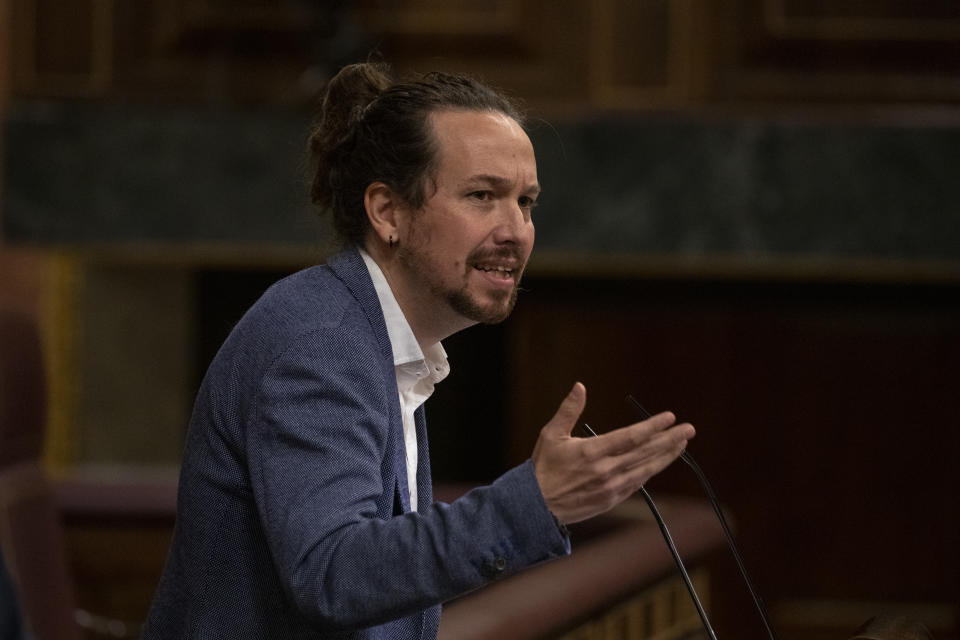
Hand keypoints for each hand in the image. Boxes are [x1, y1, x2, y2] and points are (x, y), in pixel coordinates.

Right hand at [532, 382, 694, 524]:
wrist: (537, 507)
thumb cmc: (543, 467)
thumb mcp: (551, 434)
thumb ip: (568, 410)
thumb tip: (580, 386)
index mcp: (592, 452)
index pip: (631, 437)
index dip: (652, 426)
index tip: (669, 417)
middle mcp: (606, 470)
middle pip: (645, 452)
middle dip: (669, 439)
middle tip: (689, 429)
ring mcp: (611, 487)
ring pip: (646, 469)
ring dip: (666, 455)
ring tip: (682, 444)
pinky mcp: (612, 499)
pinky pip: (638, 483)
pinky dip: (651, 470)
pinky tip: (660, 461)